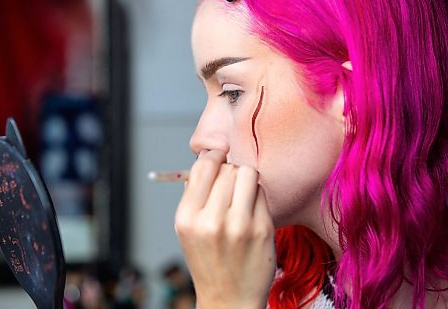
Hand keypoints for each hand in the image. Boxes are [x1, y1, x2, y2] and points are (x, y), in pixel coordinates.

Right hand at [174, 150, 275, 308]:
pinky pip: (262, 192)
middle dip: (229, 171)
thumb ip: (194, 194)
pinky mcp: (263, 229)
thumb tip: (208, 159)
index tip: (218, 156)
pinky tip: (251, 212)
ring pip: (248, 174)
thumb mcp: (187, 229)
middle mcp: (212, 221)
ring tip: (241, 196)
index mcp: (187, 218)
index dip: (213, 156)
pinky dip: (256, 196)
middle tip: (229, 187)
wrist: (230, 299)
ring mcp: (240, 225)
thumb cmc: (208, 260)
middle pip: (228, 168)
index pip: (204, 166)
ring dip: (245, 179)